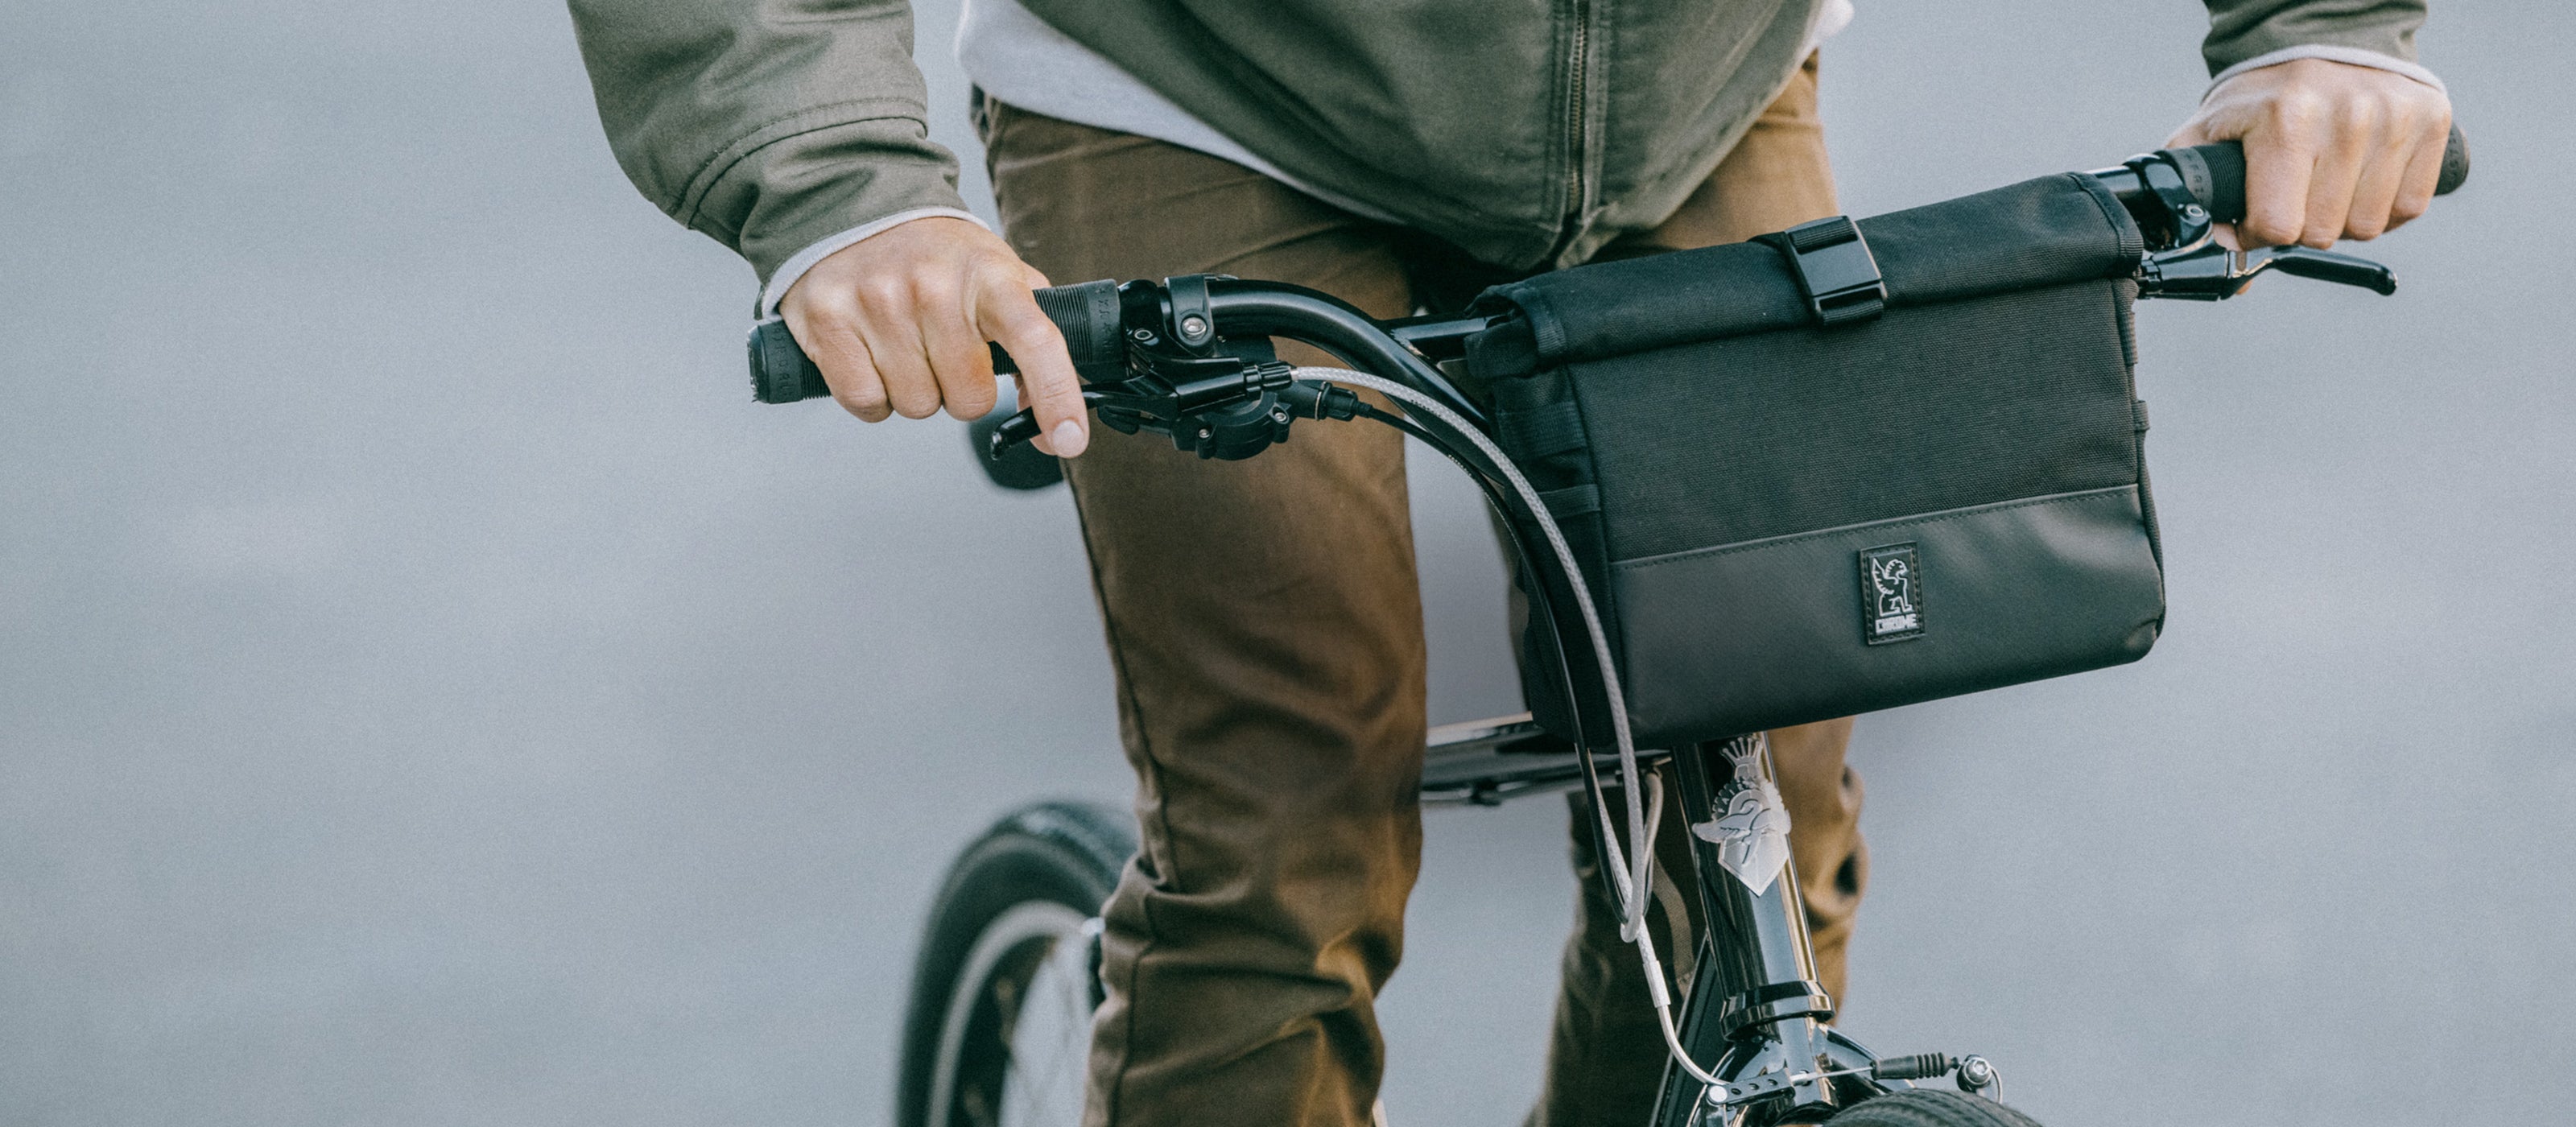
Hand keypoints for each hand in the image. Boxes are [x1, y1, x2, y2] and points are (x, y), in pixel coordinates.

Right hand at [779, 216, 1088, 455]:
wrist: (856, 203)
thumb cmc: (936, 255)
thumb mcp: (997, 276)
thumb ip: (1033, 345)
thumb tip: (1051, 427)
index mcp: (989, 275)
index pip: (1036, 340)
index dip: (1057, 397)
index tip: (1069, 440)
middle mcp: (934, 286)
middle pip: (968, 399)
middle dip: (961, 389)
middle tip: (944, 348)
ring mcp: (877, 303)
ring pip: (916, 406)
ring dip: (916, 390)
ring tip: (905, 342)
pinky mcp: (828, 321)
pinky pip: (866, 403)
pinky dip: (873, 396)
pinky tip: (873, 355)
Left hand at [2166, 57, 2451, 249]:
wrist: (2323, 43)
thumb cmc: (2263, 100)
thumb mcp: (2208, 134)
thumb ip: (2196, 199)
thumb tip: (2230, 276)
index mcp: (2286, 119)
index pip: (2278, 225)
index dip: (2258, 233)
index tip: (2255, 214)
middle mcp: (2348, 116)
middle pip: (2323, 232)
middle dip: (2300, 225)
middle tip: (2294, 194)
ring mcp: (2396, 117)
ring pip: (2368, 226)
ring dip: (2342, 220)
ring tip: (2327, 185)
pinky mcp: (2432, 121)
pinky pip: (2409, 207)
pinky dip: (2383, 208)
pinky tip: (2362, 182)